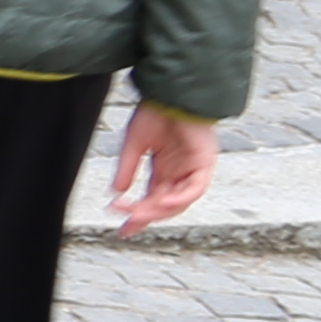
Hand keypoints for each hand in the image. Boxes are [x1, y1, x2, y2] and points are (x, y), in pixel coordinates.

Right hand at [109, 104, 221, 234]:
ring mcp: (193, 169)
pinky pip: (195, 188)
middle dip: (145, 216)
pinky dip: (180, 197)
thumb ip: (127, 168)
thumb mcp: (134, 143)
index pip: (151, 198)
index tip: (122, 229)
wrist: (171, 92)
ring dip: (159, 209)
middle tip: (127, 224)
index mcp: (163, 169)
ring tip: (139, 214)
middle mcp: (179, 173)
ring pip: (179, 201)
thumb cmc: (155, 112)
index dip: (138, 215)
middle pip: (164, 204)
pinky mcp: (204, 163)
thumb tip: (116, 193)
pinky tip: (162, 201)